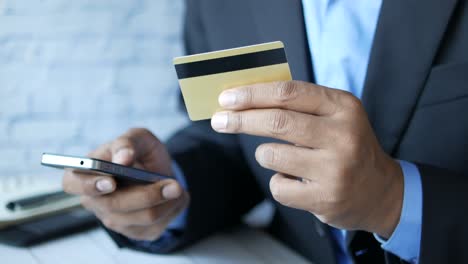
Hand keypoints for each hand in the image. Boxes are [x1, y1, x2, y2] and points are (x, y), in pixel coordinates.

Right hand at [62, 128, 188, 240]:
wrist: (157, 170)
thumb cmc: (140, 152)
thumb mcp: (137, 138)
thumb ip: (128, 143)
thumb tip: (123, 158)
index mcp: (84, 174)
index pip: (72, 184)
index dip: (89, 185)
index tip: (111, 182)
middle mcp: (94, 201)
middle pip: (115, 205)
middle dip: (147, 195)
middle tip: (173, 185)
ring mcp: (113, 219)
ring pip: (141, 217)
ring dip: (165, 201)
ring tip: (177, 186)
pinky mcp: (134, 231)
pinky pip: (155, 226)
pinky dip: (171, 209)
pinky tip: (173, 197)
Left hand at [211, 81, 402, 237]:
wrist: (380, 191)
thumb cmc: (346, 146)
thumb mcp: (334, 116)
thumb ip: (298, 105)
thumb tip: (244, 99)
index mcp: (343, 106)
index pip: (288, 93)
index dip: (252, 94)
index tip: (226, 97)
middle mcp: (342, 135)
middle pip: (276, 122)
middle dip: (240, 120)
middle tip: (219, 120)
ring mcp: (335, 169)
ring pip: (271, 155)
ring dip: (265, 155)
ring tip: (283, 158)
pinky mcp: (325, 198)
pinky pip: (278, 186)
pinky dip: (279, 181)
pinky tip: (298, 182)